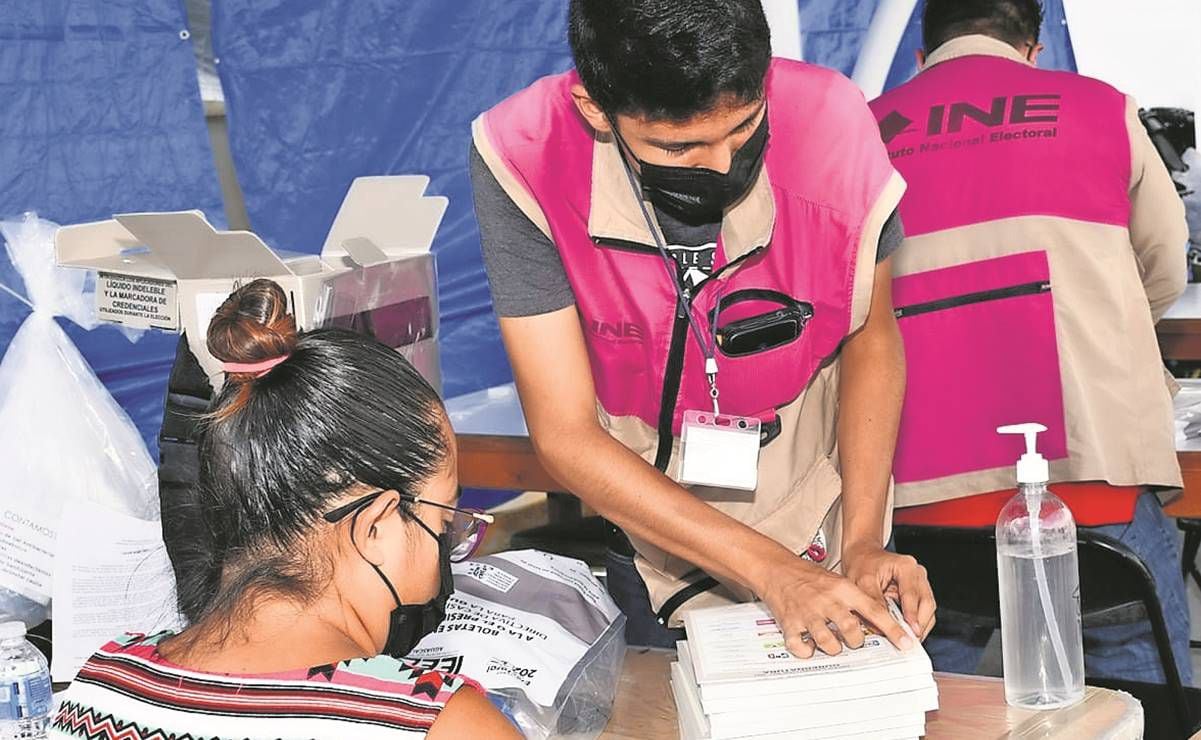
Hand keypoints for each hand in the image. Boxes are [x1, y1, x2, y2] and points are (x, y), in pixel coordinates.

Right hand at [758, 554, 914, 658]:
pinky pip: (800, 647)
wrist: (776, 568)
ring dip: (833, 649)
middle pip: (852, 631)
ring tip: (831, 644)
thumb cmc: (808, 576)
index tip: (906, 644)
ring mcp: (808, 612)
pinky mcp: (790, 622)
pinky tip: (808, 645)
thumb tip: (878, 622)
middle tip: (852, 639)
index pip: (874, 610)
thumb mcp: (837, 581)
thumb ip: (855, 600)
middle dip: (856, 641)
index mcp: (843, 589)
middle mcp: (827, 601)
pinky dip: (806, 652)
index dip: (892, 629)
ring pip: (829, 643)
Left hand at [842, 544, 935, 639]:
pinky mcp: (916, 593)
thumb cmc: (862, 563)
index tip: (910, 632)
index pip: (913, 595)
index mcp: (906, 567)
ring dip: (919, 627)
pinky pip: (921, 612)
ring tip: (907, 641)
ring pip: (927, 610)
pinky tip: (904, 633)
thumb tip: (883, 625)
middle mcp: (917, 574)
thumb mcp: (862, 581)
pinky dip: (914, 624)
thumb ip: (873, 602)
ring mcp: (919, 583)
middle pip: (927, 604)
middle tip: (910, 642)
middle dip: (920, 625)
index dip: (912, 615)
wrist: (862, 555)